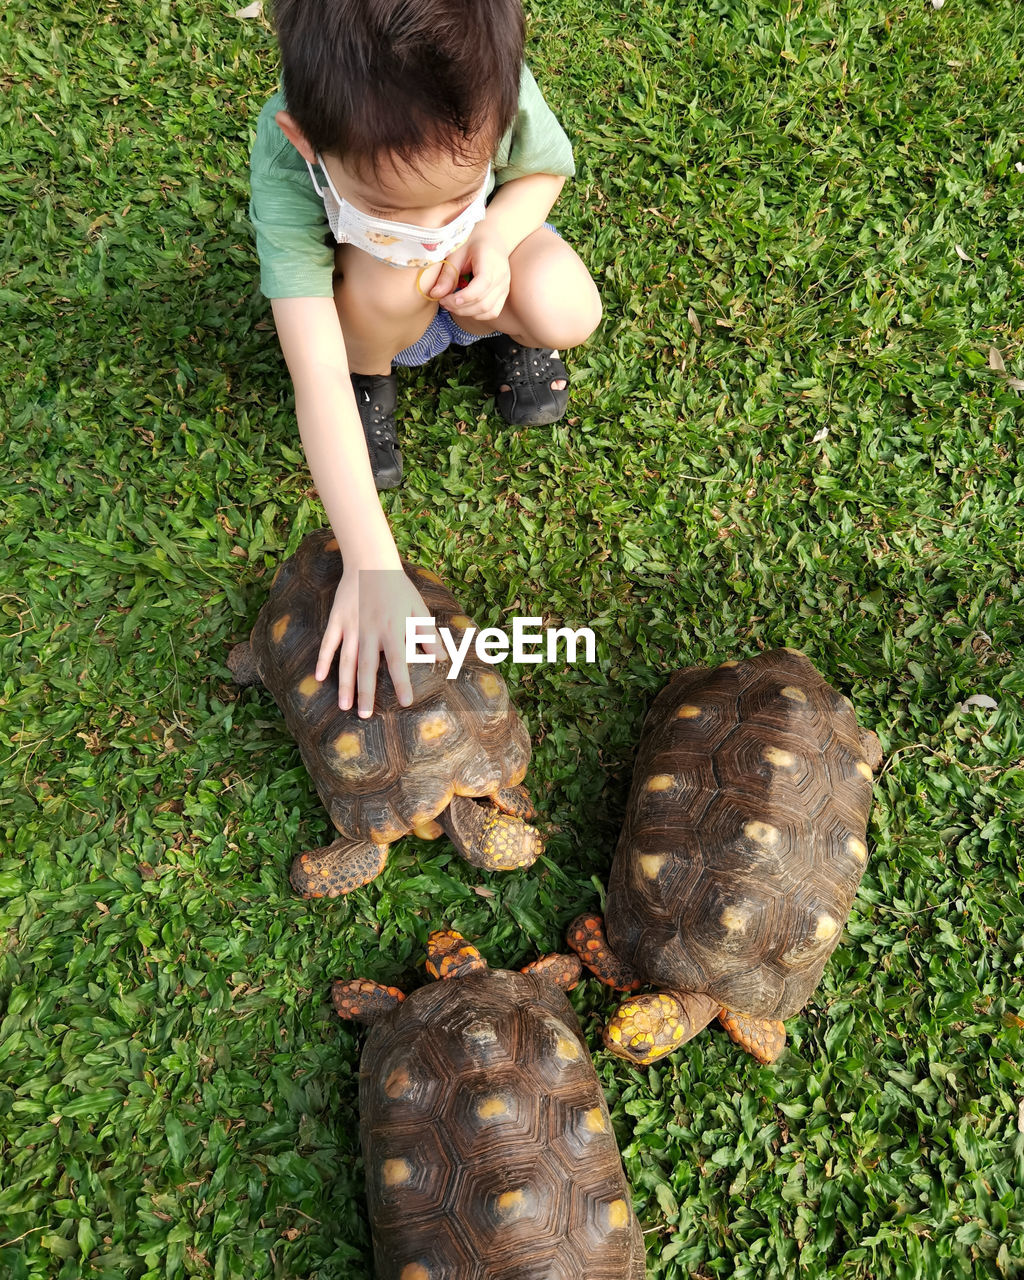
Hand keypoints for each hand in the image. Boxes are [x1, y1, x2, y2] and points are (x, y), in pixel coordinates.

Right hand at [315, 568, 440, 716]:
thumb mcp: (418, 609)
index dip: (402, 683)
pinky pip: (329, 643)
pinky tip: (319, 678)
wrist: (371, 562)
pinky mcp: (337, 620)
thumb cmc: (399, 588)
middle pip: (367, 668)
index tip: (405, 702)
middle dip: (366, 693)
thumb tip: (442, 658)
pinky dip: (323, 660)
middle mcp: (371, 632)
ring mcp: (351, 626)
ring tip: (344, 706)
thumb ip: (428, 635)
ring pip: (346, 661)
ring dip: (345, 685)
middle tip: (365, 716)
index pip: (399, 662)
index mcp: (393, 630)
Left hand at [427, 228, 510, 323]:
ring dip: (467, 312)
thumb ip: (447, 274)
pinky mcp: (504, 294)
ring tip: (451, 304)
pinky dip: (477, 314)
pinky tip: (464, 306)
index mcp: (491, 261)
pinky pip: (492, 312)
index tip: (446, 299)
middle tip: (443, 302)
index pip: (482, 284)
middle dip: (460, 307)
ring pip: (488, 311)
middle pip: (484, 302)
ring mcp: (505, 287)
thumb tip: (434, 294)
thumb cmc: (472, 242)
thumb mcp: (456, 253)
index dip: (465, 296)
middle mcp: (502, 276)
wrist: (491, 237)